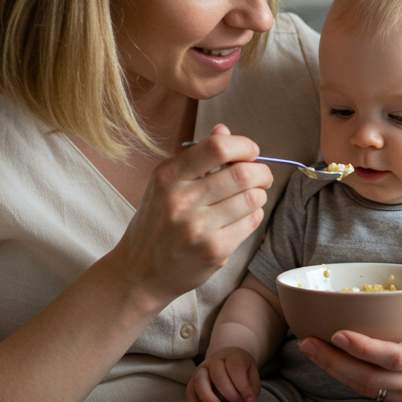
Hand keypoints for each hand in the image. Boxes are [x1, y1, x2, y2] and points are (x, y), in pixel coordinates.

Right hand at [108, 125, 272, 305]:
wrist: (140, 271)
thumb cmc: (157, 223)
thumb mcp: (166, 184)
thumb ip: (197, 157)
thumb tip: (225, 130)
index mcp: (168, 176)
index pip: (217, 147)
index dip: (243, 145)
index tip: (250, 152)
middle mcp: (180, 200)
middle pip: (242, 174)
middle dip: (261, 172)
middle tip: (261, 176)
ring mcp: (197, 227)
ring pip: (252, 198)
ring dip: (259, 195)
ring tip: (250, 198)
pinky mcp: (213, 251)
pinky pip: (251, 223)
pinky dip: (254, 216)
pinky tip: (243, 217)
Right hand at [187, 346, 259, 401]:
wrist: (227, 358)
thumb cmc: (242, 369)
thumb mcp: (252, 372)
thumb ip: (252, 385)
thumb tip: (249, 399)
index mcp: (232, 356)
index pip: (235, 368)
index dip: (243, 385)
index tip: (251, 399)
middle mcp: (215, 361)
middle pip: (218, 374)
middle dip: (229, 392)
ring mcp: (202, 369)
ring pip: (200, 381)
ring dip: (208, 396)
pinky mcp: (193, 381)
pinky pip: (190, 391)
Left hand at [296, 283, 401, 401]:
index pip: (397, 358)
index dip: (365, 348)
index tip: (337, 333)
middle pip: (373, 379)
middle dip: (335, 362)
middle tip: (306, 341)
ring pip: (368, 389)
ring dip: (335, 371)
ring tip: (309, 348)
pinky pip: (371, 392)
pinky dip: (346, 376)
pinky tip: (328, 359)